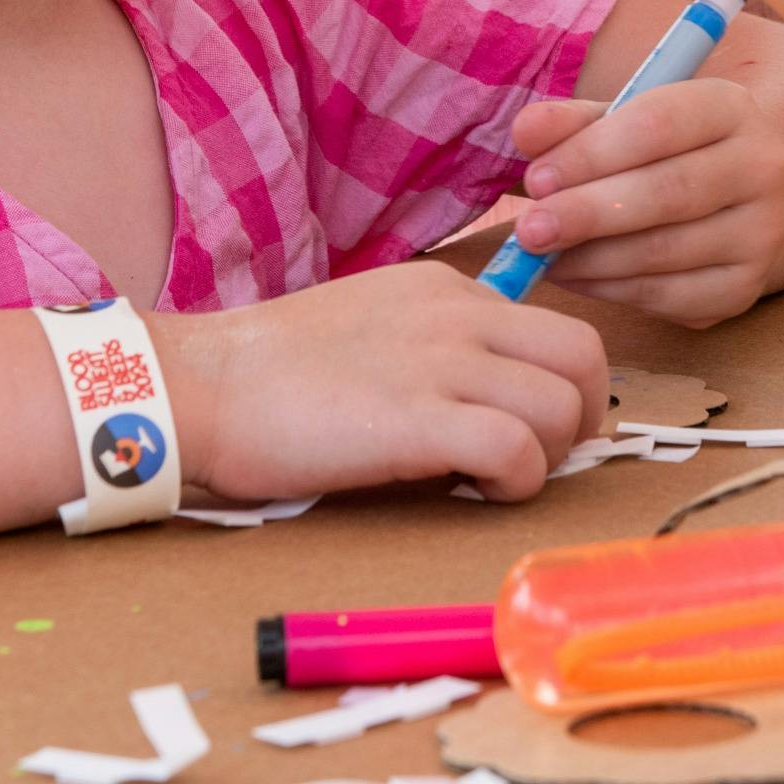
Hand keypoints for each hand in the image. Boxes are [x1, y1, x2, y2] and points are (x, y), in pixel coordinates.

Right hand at [162, 262, 608, 503]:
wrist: (200, 387)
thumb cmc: (270, 374)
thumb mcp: (370, 326)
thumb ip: (432, 345)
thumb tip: (484, 398)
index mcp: (444, 291)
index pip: (551, 328)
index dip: (559, 387)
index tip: (532, 428)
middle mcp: (456, 314)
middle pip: (584, 354)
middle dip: (582, 416)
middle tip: (542, 459)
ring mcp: (441, 363)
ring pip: (563, 404)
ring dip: (550, 456)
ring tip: (496, 480)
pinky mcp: (418, 420)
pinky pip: (518, 450)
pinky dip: (515, 483)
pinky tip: (473, 493)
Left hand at [506, 77, 783, 326]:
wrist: (724, 196)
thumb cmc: (656, 151)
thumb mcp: (617, 121)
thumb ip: (570, 123)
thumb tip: (525, 132)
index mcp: (730, 107)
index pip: (658, 125)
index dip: (590, 154)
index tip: (536, 179)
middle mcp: (762, 166)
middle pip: (668, 193)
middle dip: (587, 214)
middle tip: (529, 231)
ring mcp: (762, 232)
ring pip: (665, 251)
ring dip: (591, 258)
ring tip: (540, 256)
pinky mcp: (744, 287)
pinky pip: (667, 296)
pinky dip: (609, 290)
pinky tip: (572, 276)